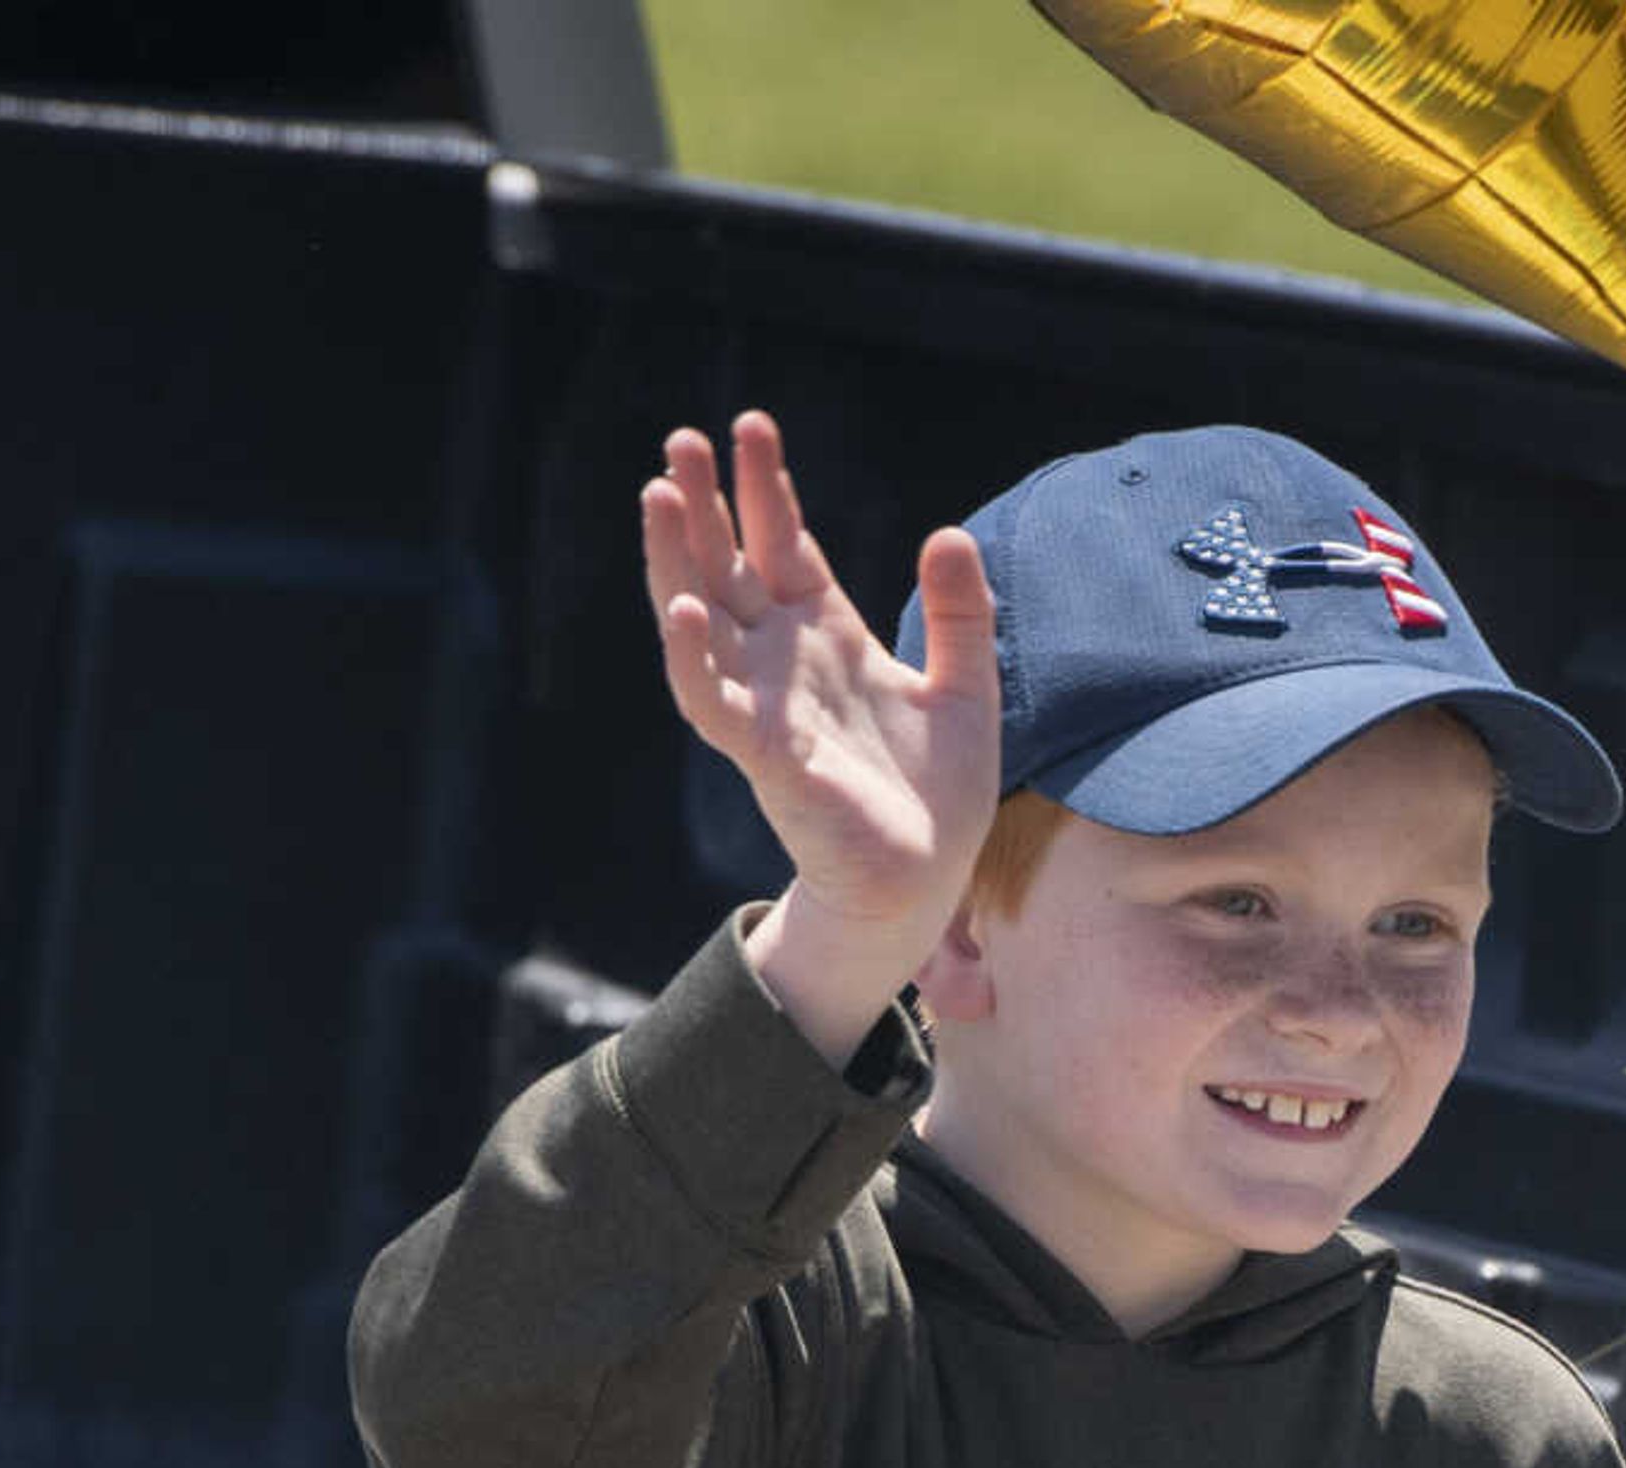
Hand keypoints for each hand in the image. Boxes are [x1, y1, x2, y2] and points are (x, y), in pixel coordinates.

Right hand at [645, 413, 1001, 1055]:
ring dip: (675, 558)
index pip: (782, 543)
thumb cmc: (935, 793)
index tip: (751, 425)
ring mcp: (766, 704)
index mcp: (826, 635)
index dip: (764, 488)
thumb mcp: (966, 688)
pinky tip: (682, 606)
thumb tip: (949, 531)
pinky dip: (694, 654)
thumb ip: (962, 614)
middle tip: (682, 437)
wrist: (924, 883)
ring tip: (658, 491)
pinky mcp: (765, 756)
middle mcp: (782, 661)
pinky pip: (715, 699)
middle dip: (704, 502)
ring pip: (701, 617)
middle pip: (728, 563)